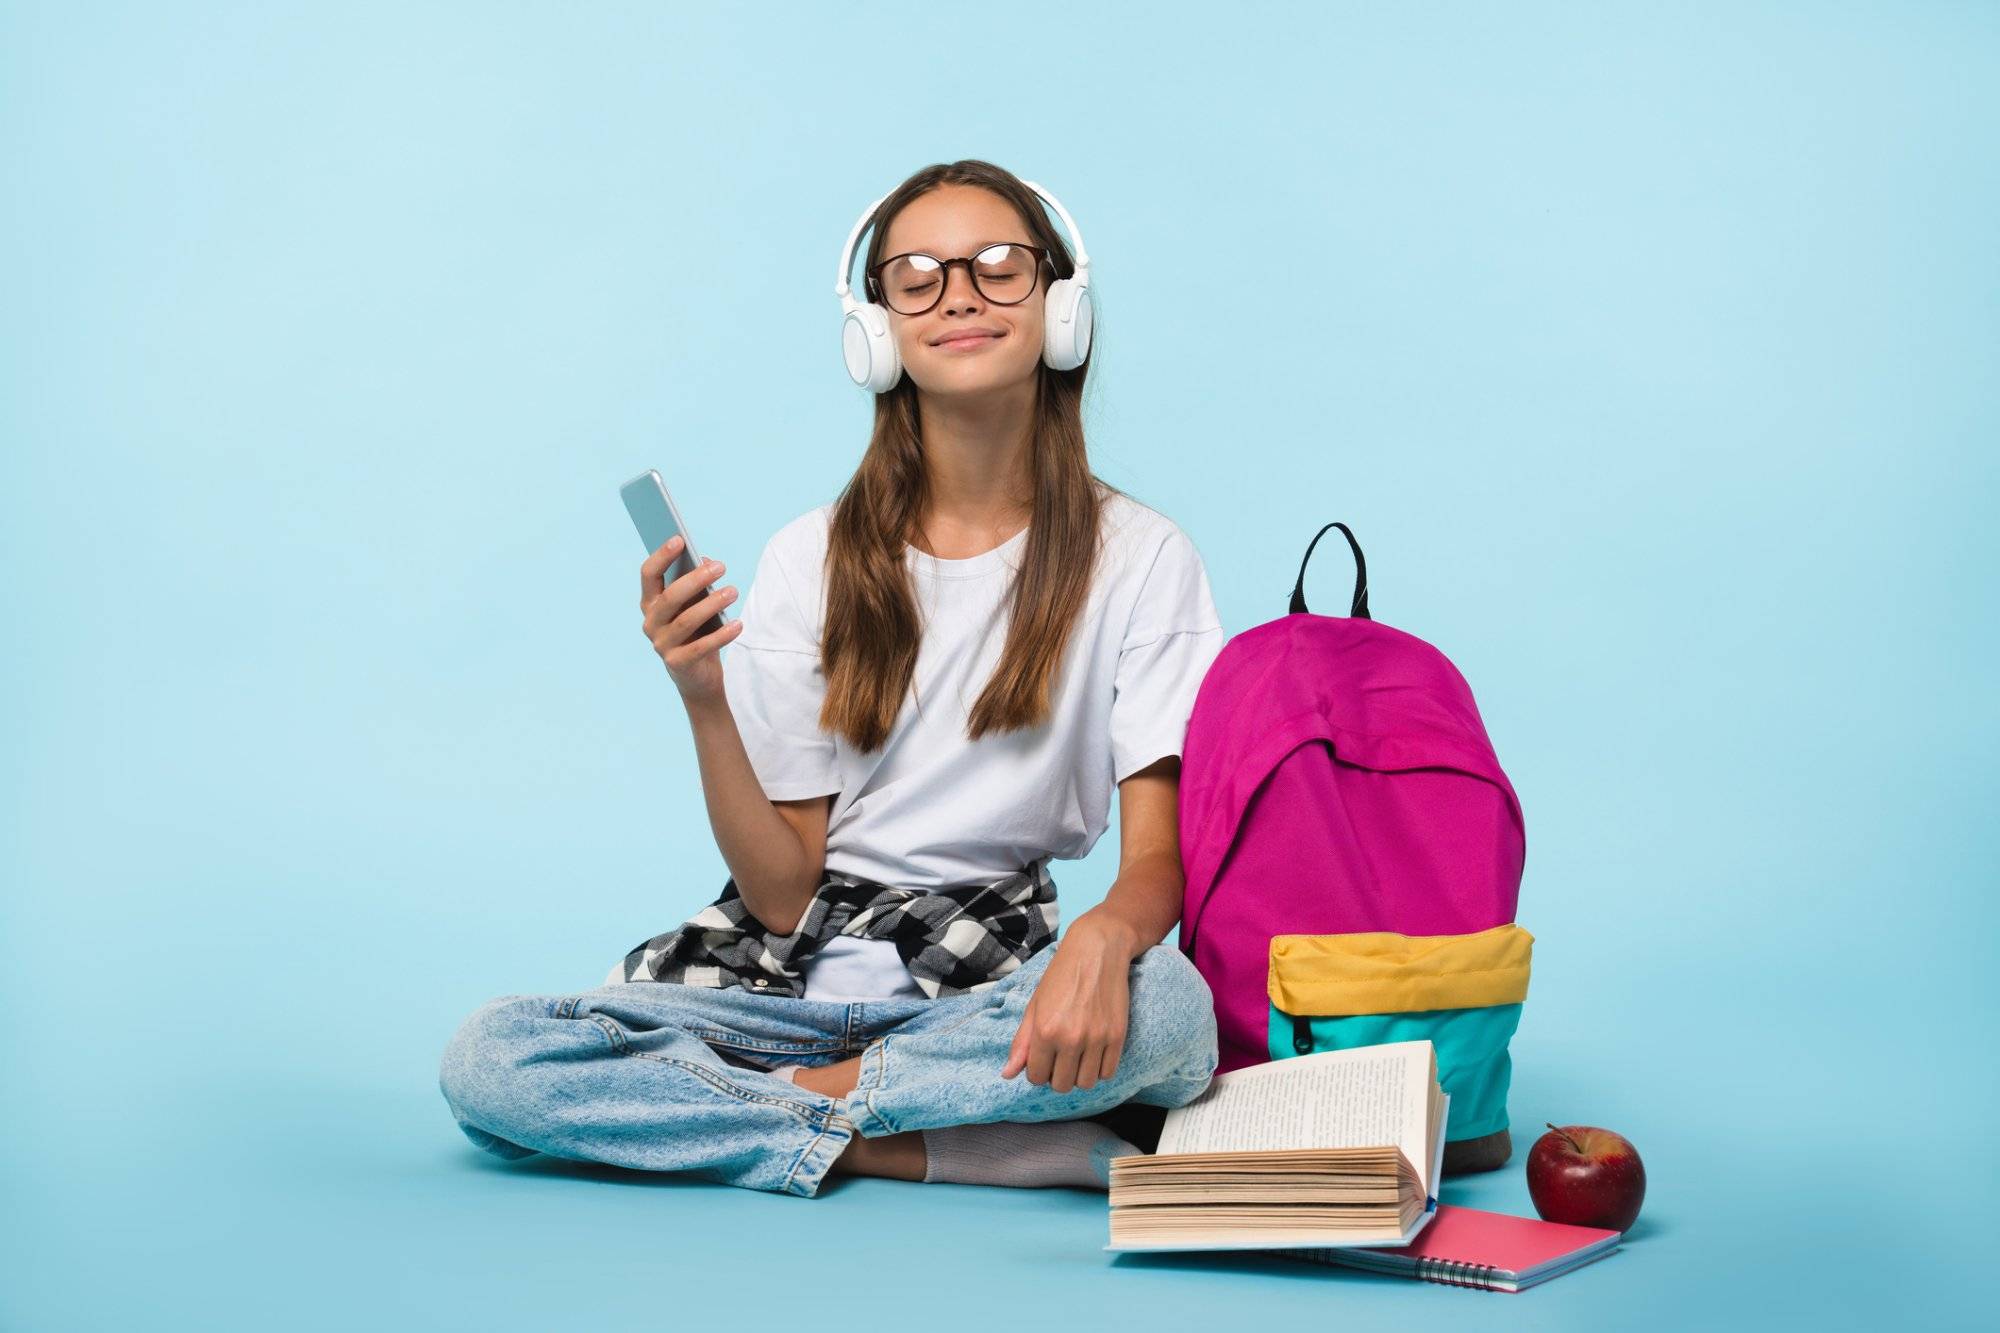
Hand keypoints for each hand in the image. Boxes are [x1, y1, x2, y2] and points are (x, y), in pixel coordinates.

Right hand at [640, 535, 743, 704]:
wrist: (697, 677)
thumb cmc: (696, 632)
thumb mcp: (695, 605)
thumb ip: (697, 584)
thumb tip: (706, 561)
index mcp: (650, 603)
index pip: (649, 575)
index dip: (661, 556)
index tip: (679, 539)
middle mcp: (650, 623)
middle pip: (670, 597)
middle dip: (696, 579)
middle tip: (721, 567)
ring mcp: (661, 644)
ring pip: (686, 620)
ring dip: (711, 604)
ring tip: (733, 591)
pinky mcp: (677, 663)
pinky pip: (701, 647)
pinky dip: (721, 635)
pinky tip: (738, 624)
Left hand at [1000, 919, 1133, 1093]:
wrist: (1097, 950)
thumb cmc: (1061, 976)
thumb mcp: (1035, 1006)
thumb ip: (1022, 1043)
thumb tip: (1008, 1074)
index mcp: (1045, 1030)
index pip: (1036, 1077)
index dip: (1037, 1071)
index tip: (1043, 1060)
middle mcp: (1071, 1038)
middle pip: (1062, 1085)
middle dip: (1057, 1076)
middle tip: (1060, 1058)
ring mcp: (1097, 1038)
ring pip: (1086, 1083)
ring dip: (1079, 1075)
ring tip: (1077, 1057)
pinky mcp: (1117, 1036)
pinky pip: (1108, 1072)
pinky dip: (1099, 1069)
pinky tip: (1094, 1053)